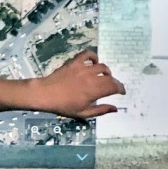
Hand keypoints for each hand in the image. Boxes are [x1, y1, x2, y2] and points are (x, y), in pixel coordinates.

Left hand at [0, 49, 124, 118]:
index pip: (114, 87)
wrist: (45, 94)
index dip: (121, 89)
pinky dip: (93, 57)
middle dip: (115, 81)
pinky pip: (87, 54)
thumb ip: (100, 110)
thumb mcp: (83, 113)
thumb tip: (115, 108)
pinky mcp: (75, 62)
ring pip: (101, 66)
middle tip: (114, 86)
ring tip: (104, 76)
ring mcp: (83, 68)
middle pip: (109, 77)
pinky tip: (93, 62)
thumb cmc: (64, 106)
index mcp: (94, 91)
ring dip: (106, 71)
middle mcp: (91, 78)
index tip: (122, 92)